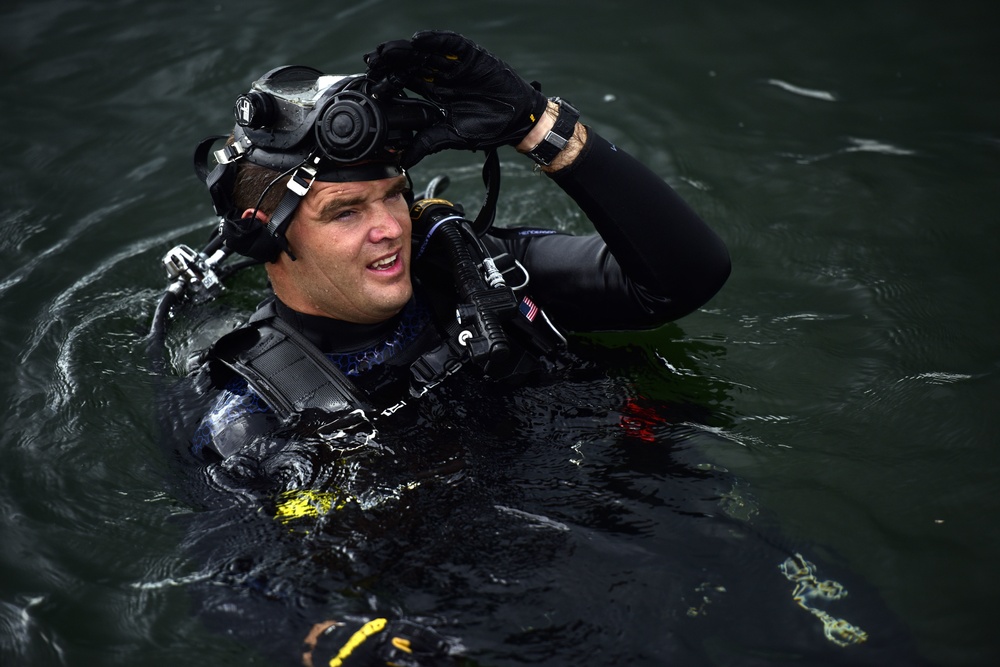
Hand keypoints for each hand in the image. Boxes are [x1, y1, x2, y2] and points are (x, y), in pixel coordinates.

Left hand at [365, 30, 547, 166]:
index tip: (371, 84)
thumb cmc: (487, 127)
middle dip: (390, 62)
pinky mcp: (470, 55)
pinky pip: (450, 43)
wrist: (517, 120)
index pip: (405, 83)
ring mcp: (454, 64)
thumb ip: (428, 143)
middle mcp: (440, 76)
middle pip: (409, 64)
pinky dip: (435, 40)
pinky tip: (419, 40)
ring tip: (387, 51)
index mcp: (434, 93)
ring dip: (405, 50)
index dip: (388, 81)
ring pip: (424, 52)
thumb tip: (403, 161)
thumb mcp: (452, 137)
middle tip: (372, 63)